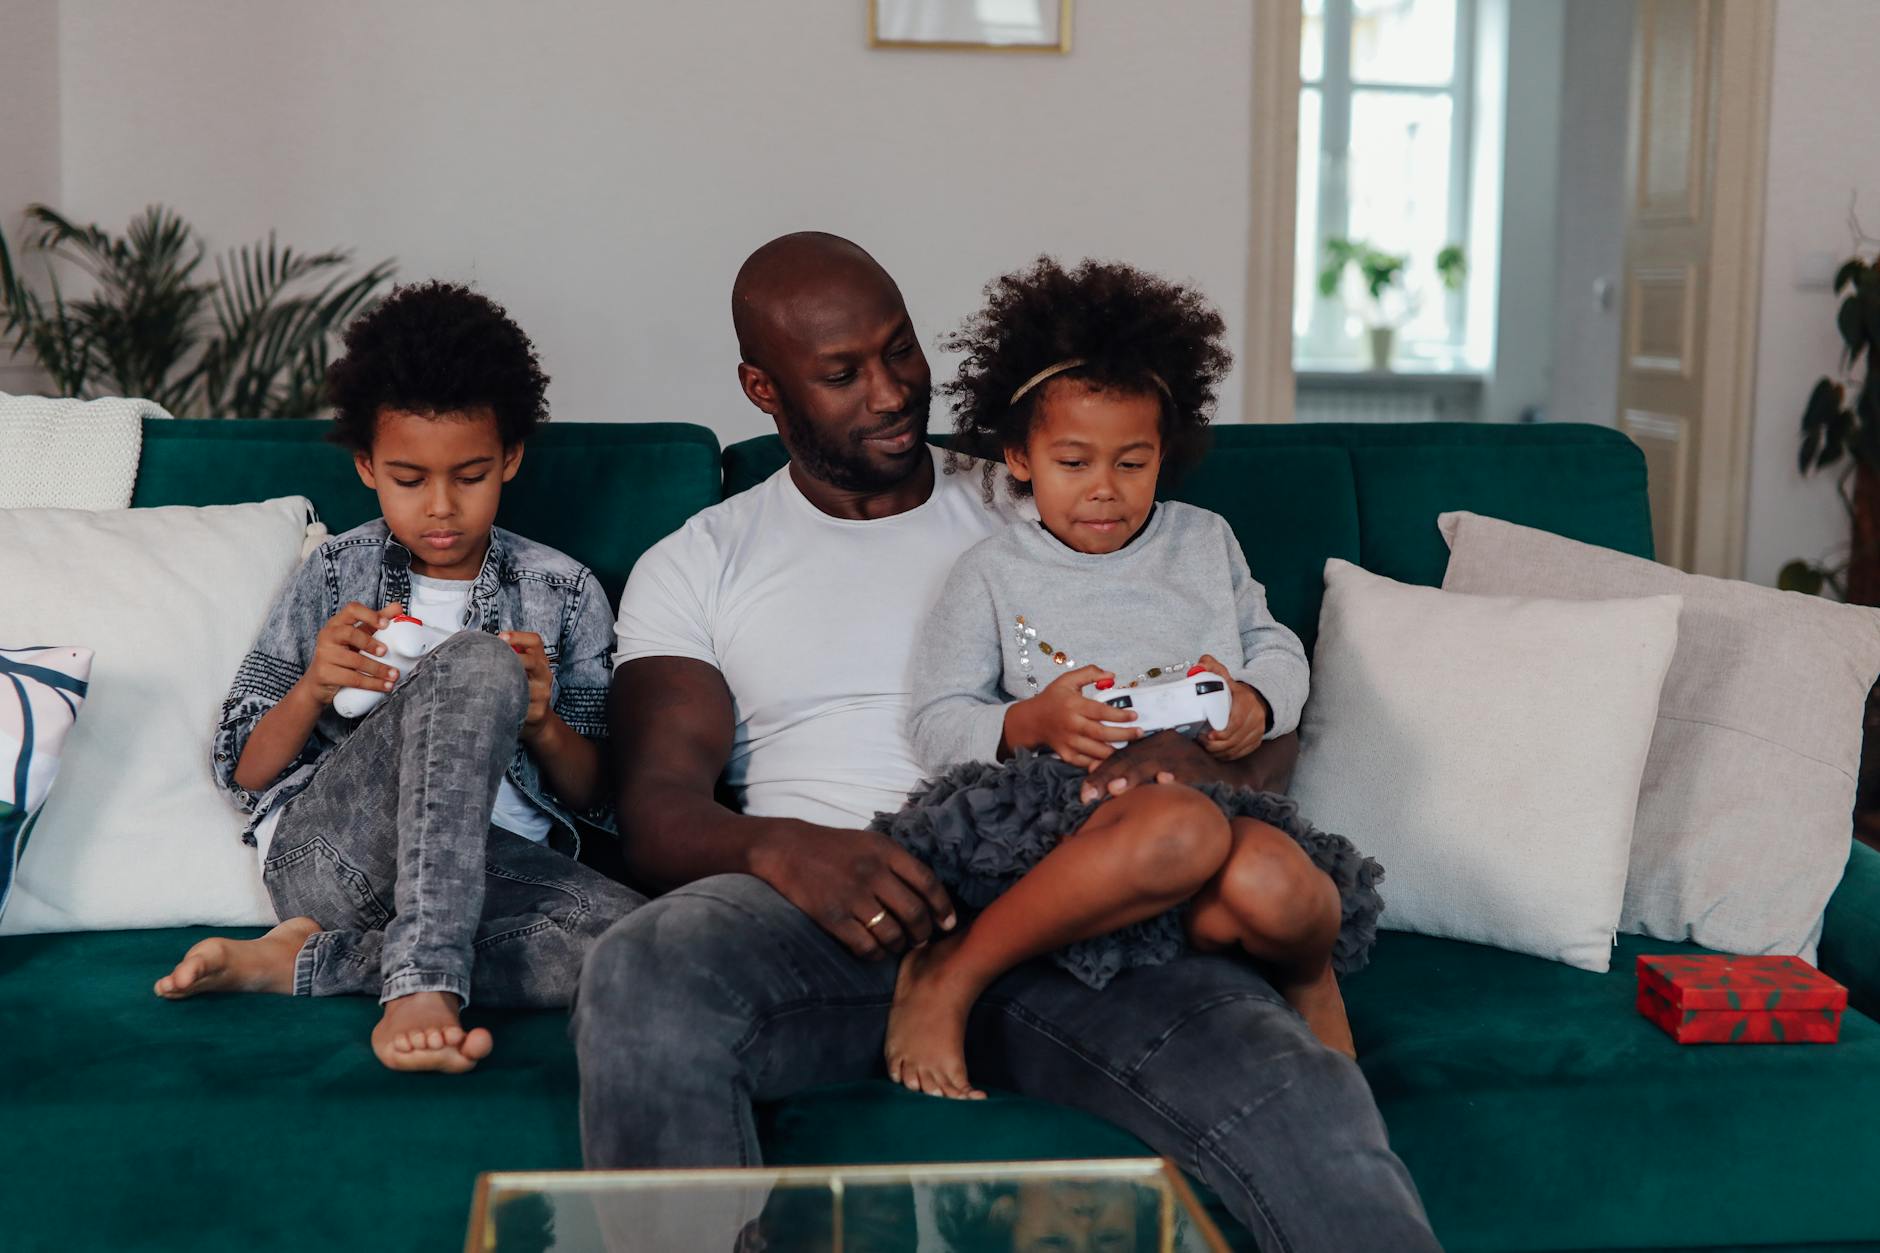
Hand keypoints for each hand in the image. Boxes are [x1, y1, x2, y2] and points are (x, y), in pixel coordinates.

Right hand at [294, 602, 403, 708]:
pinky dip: (372, 683)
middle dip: (370, 643)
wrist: (319, 682)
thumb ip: (376, 621)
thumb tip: (398, 607)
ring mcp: (324, 655)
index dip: (370, 615)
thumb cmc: (343, 654)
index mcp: (338, 623)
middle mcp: (328, 635)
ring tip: (394, 675)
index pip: (352, 609)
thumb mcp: (358, 635)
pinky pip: (352, 679)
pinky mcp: (324, 674)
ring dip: (378, 669)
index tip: (386, 624)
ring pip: (354, 661)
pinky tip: (385, 686)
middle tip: (386, 652)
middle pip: (350, 634)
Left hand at [499, 631, 552, 740]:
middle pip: (532, 661)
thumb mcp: (522, 669)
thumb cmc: (523, 688)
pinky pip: (520, 705)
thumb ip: (509, 657)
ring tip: (488, 681)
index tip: (501, 636)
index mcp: (540, 661)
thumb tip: (480, 644)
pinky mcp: (538, 711)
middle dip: (510, 658)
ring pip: (524, 685)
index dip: (518, 636)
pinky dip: (505, 702)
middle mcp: (544, 674)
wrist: (537, 718)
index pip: (535, 641)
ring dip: (505, 682)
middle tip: (491, 659)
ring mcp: (543, 693)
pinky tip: (494, 700)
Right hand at [750, 823, 956, 959]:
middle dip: (923, 932)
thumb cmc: (833, 847)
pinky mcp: (832, 917)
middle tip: (921, 938)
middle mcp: (872, 872)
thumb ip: (897, 864)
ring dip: (899, 945)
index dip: (943, 907)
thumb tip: (928, 894)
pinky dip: (875, 953)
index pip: (928, 882)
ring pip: (892, 933)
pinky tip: (875, 950)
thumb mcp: (870, 842)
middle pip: (914, 912)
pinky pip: (865, 945)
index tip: (948, 922)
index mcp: (886, 851)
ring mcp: (852, 896)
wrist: (785, 848)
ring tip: (897, 944)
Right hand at [1001, 665, 1139, 768]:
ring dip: (1116, 751)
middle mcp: (1071, 725)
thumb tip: (1112, 675)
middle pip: (1101, 733)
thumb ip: (1089, 673)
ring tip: (1131, 748)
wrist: (1032, 721)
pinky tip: (1114, 760)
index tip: (1135, 716)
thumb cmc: (1053, 699)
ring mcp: (1068, 742)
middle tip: (1139, 733)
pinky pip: (1087, 762)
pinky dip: (1101, 763)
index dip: (1119, 715)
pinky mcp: (1067, 755)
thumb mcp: (1068, 680)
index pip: (1101, 711)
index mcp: (1073, 705)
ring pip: (1096, 751)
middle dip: (1124, 735)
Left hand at [1079, 729, 1219, 804]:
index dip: (1100, 773)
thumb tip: (1094, 772)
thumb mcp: (1158, 767)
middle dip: (1109, 778)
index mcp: (1153, 743)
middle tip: (1090, 795)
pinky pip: (1185, 774)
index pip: (1121, 757)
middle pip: (1132, 760)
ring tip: (1116, 789)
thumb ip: (1131, 771)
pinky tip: (1164, 782)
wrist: (1228, 776)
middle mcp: (1166, 745)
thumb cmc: (1187, 773)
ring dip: (1134, 777)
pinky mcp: (1201, 767)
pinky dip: (1175, 778)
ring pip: (1154, 765)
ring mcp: (1183, 755)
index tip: (1083, 792)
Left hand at [1195, 653, 1268, 760]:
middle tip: (1200, 742)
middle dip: (1215, 744)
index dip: (1221, 732)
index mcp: (1246, 701)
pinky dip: (1226, 755)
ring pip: (1236, 748)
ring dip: (1219, 751)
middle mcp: (1255, 717)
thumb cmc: (1235, 690)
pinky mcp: (1255, 742)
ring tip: (1204, 747)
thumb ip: (1211, 667)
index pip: (1235, 722)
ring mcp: (1257, 731)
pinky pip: (1240, 753)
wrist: (1257, 699)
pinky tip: (1215, 752)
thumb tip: (1199, 665)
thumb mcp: (1224, 675)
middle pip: (1234, 738)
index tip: (1208, 736)